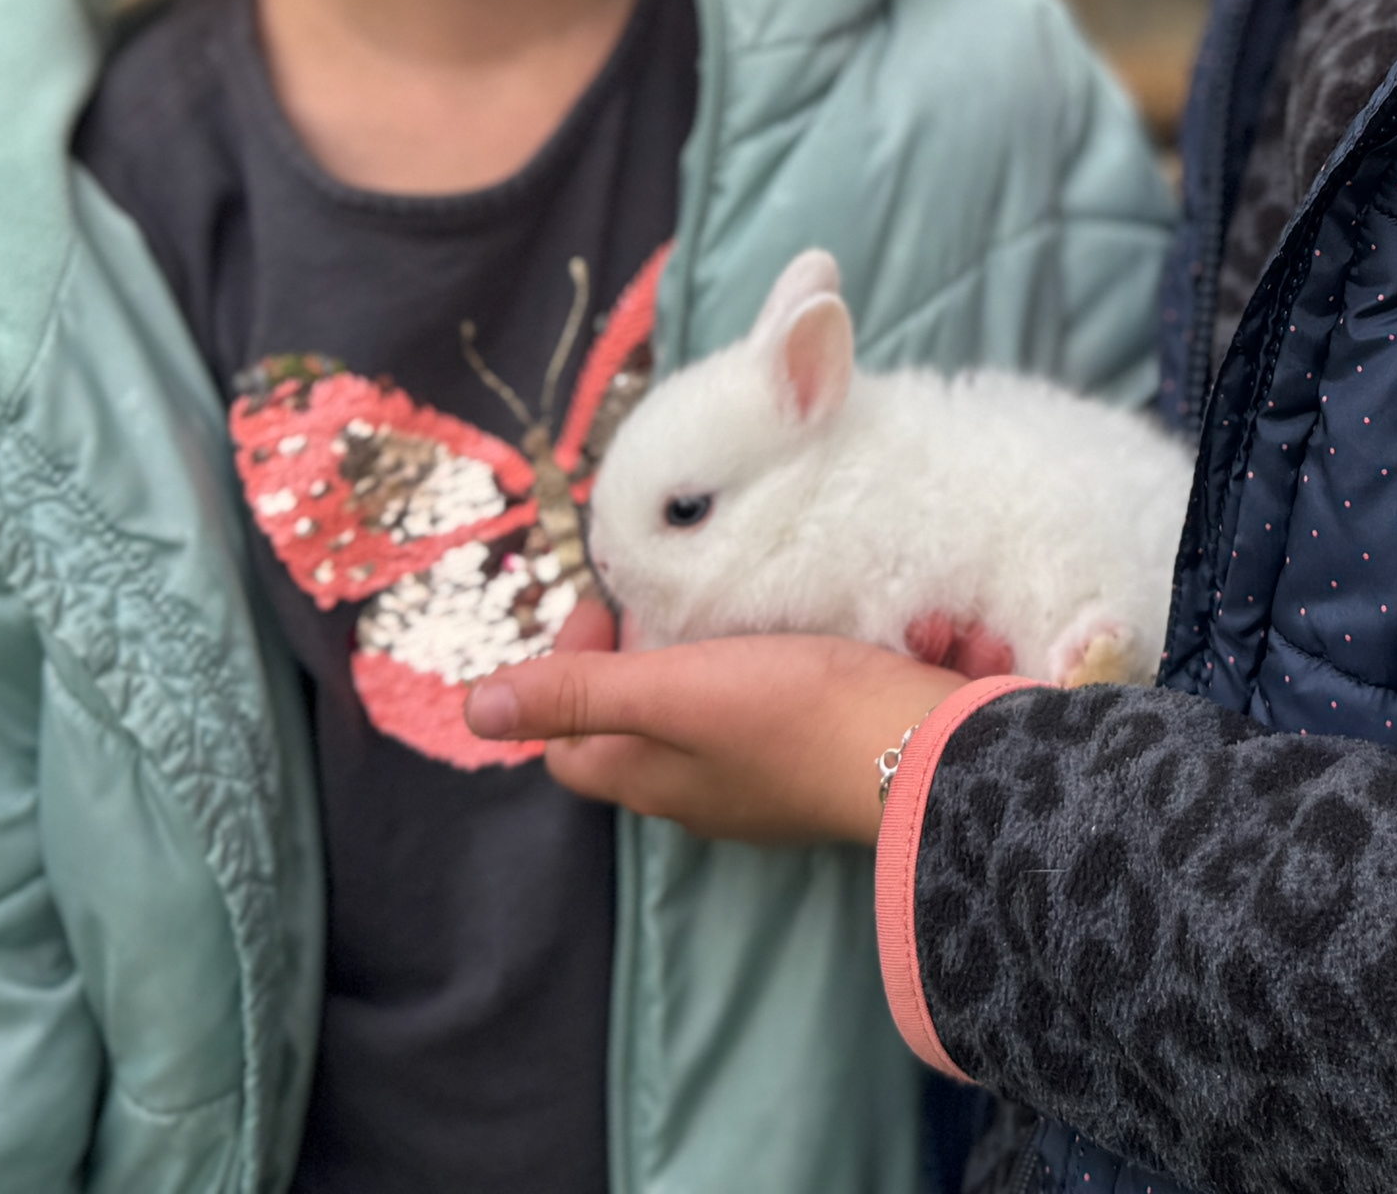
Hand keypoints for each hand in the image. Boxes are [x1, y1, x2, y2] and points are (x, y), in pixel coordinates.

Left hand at [466, 632, 968, 845]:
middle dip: (631, 663)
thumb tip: (474, 711)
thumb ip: (579, 692)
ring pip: (693, 727)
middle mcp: (693, 797)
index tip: (609, 609)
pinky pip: (756, 724)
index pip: (565, 743)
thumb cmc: (792, 715)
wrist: (922, 751)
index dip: (565, 672)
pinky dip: (752, 680)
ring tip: (719, 608)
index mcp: (648, 780)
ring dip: (692, 667)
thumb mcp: (674, 689)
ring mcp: (754, 790)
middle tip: (663, 599)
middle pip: (628, 732)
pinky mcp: (809, 770)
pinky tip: (783, 641)